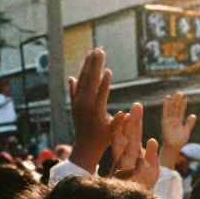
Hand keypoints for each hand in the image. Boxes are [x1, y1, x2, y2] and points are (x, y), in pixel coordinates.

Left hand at [68, 49, 114, 171]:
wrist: (85, 147)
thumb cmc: (104, 139)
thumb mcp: (114, 132)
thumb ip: (120, 122)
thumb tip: (126, 113)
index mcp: (96, 109)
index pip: (100, 92)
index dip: (105, 81)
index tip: (108, 70)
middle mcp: (85, 104)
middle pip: (90, 80)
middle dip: (95, 65)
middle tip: (100, 51)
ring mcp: (78, 103)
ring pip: (81, 81)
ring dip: (86, 67)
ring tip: (91, 54)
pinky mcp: (74, 105)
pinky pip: (74, 91)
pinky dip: (74, 83)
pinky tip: (73, 76)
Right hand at [109, 104, 159, 190]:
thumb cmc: (144, 184)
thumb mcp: (152, 168)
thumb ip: (152, 154)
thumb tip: (152, 139)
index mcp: (133, 154)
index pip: (135, 135)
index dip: (136, 121)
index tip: (136, 107)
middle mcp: (126, 158)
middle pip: (128, 137)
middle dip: (132, 122)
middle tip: (136, 105)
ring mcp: (125, 168)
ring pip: (124, 149)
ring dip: (125, 135)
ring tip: (127, 120)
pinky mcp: (128, 180)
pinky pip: (133, 172)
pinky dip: (137, 166)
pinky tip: (140, 158)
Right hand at [160, 92, 195, 168]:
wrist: (174, 147)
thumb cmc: (179, 141)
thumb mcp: (187, 131)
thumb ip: (190, 123)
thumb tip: (194, 115)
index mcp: (179, 121)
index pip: (181, 111)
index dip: (184, 104)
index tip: (186, 97)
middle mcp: (173, 119)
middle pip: (176, 108)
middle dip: (178, 100)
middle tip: (181, 92)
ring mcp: (169, 120)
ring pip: (172, 108)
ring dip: (174, 101)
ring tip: (176, 93)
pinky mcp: (165, 122)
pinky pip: (165, 112)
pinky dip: (166, 105)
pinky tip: (167, 98)